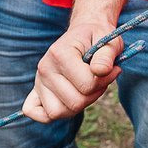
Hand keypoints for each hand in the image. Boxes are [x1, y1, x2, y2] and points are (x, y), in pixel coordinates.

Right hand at [22, 8, 122, 122]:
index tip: (111, 70)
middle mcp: (45, 68)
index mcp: (59, 53)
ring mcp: (39, 80)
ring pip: (57, 112)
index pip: (86, 85)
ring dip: (77, 106)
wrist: (83, 32)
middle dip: (94, 95)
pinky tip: (63, 103)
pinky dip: (47, 115)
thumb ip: (106, 56)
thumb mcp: (108, 41)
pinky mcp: (36, 90)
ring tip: (85, 89)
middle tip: (99, 80)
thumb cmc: (97, 39)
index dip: (105, 81)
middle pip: (74, 103)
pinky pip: (36, 112)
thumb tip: (101, 71)